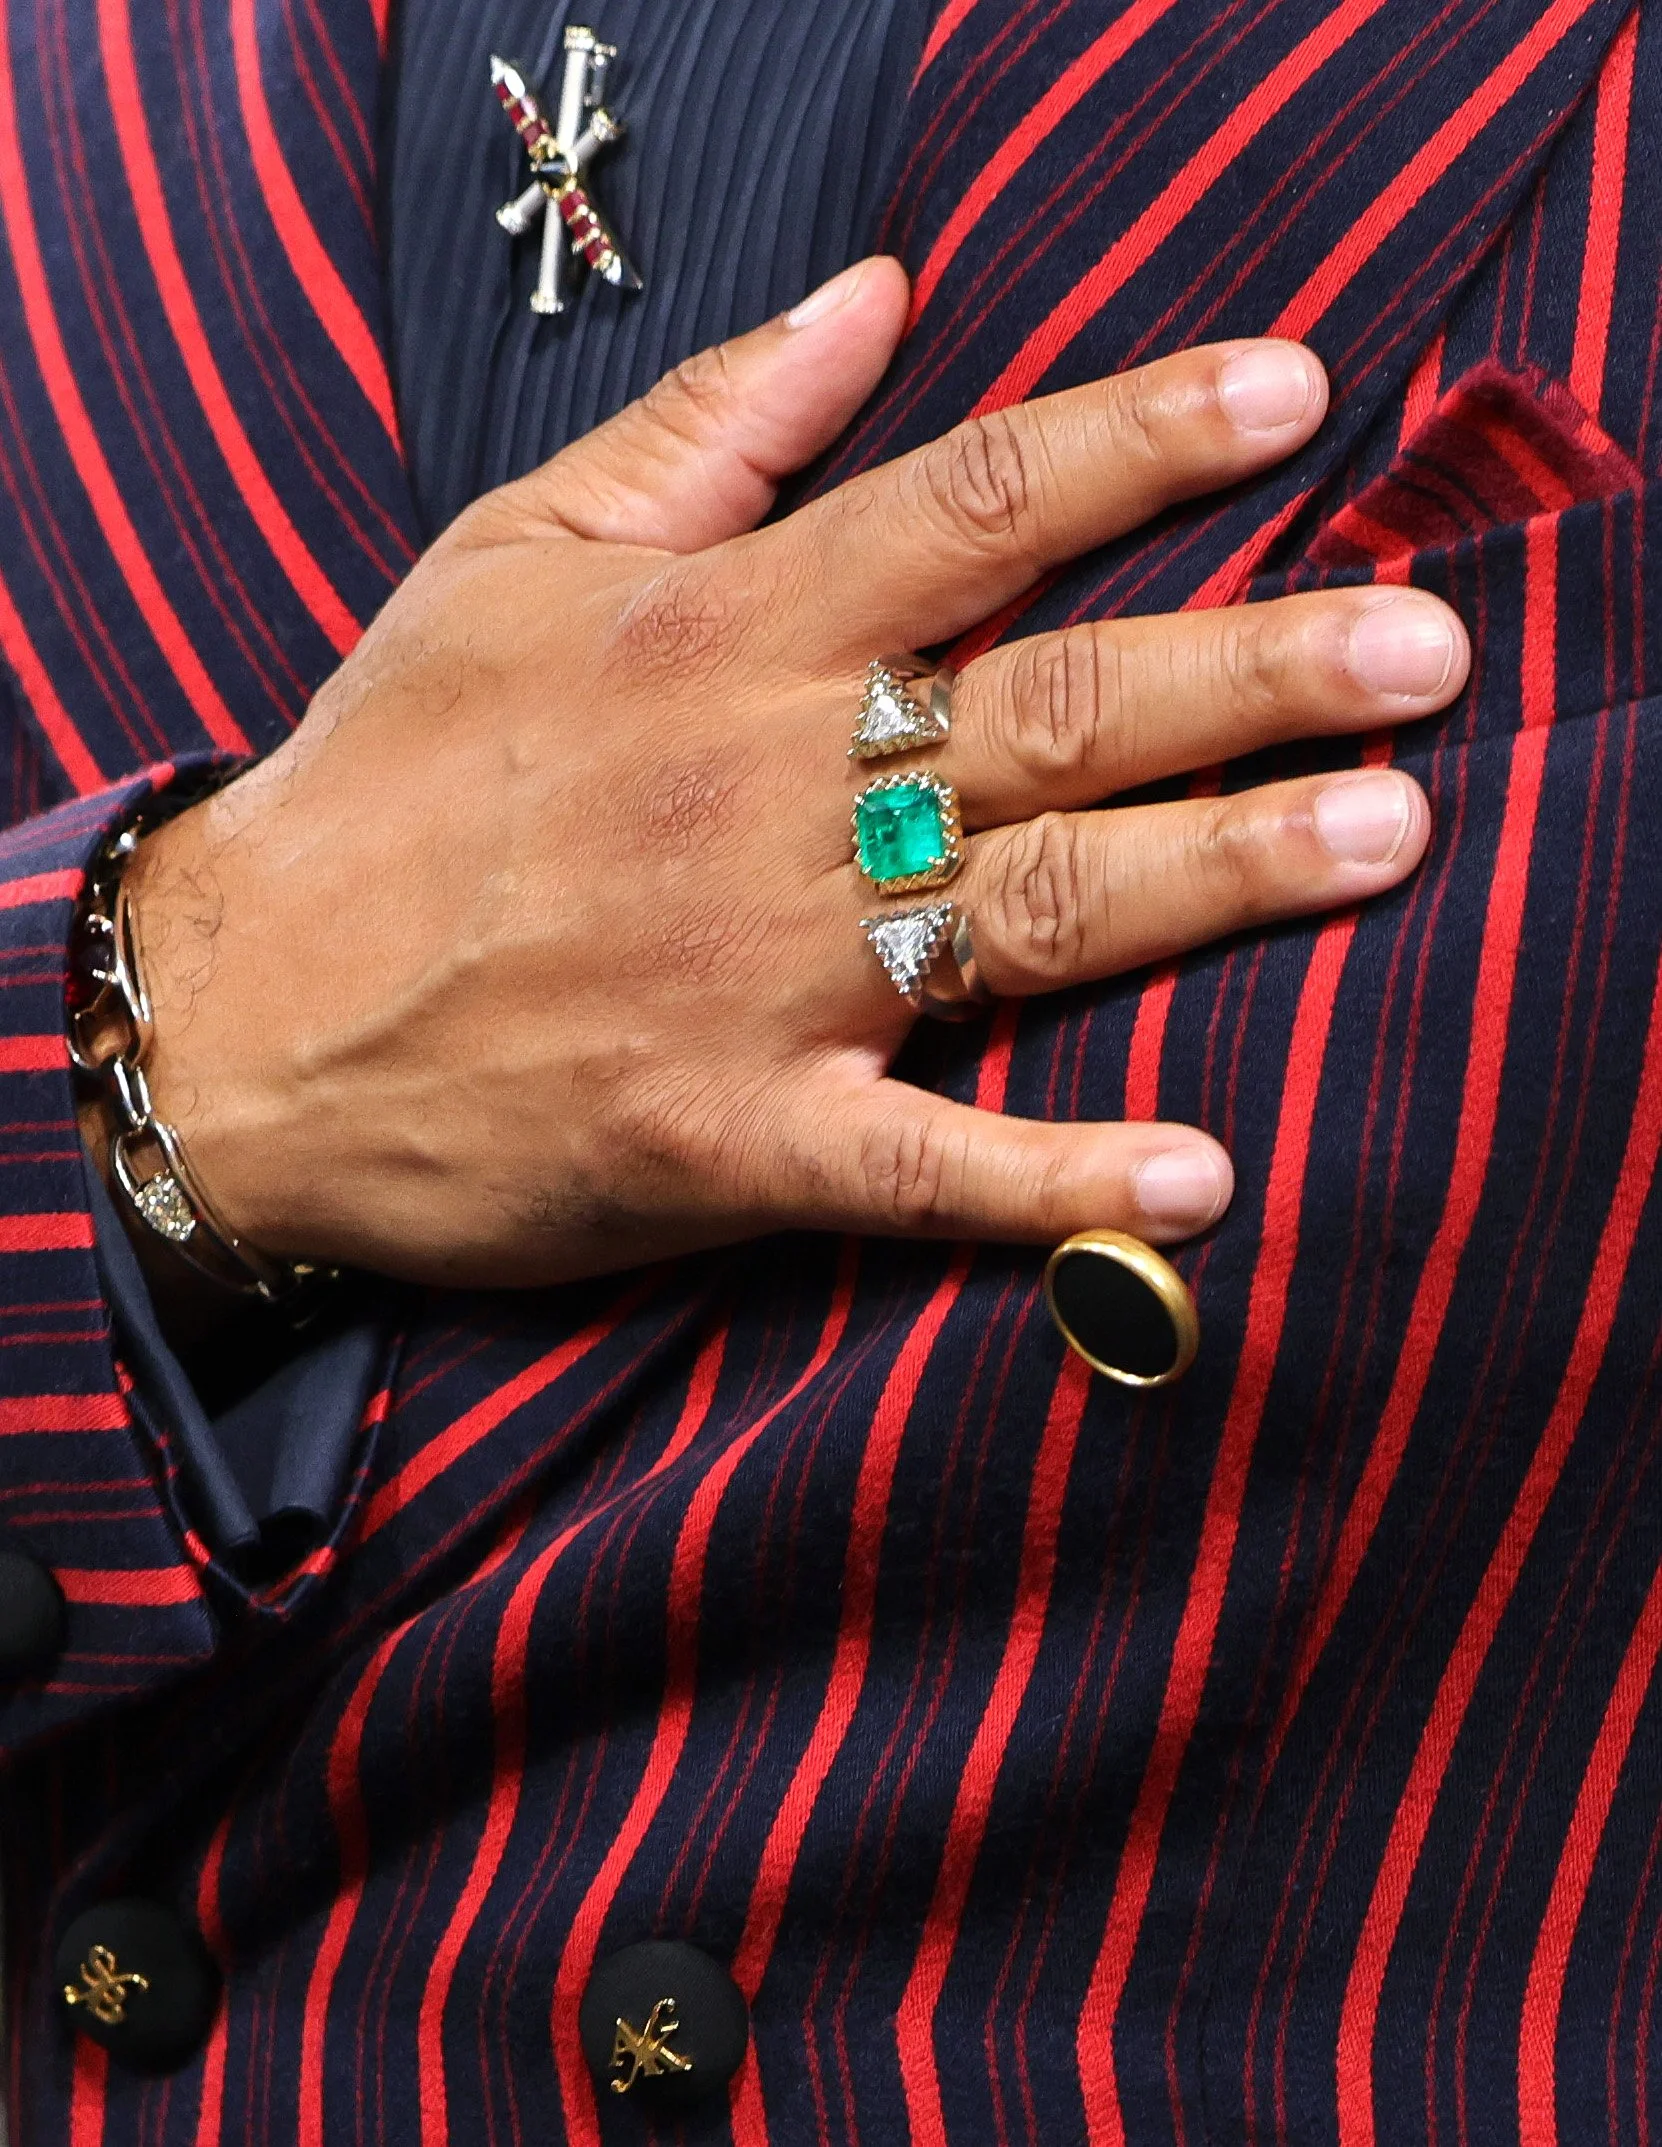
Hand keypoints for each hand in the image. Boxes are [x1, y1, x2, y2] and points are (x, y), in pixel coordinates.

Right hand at [123, 257, 1465, 1289]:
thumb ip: (707, 423)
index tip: (1295, 396)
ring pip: (1029, 902)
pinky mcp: (723, 1133)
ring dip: (1219, 872)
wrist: (239, 1016)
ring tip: (1384, 834)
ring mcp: (752, 971)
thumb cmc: (382, 778)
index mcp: (715, 631)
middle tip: (1423, 651)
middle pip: (1052, 704)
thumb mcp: (511, 553)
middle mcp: (762, 789)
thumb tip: (875, 294)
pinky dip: (1055, 1179)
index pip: (972, 502)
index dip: (1145, 440)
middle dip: (1254, 668)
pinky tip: (1195, 1185)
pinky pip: (917, 1163)